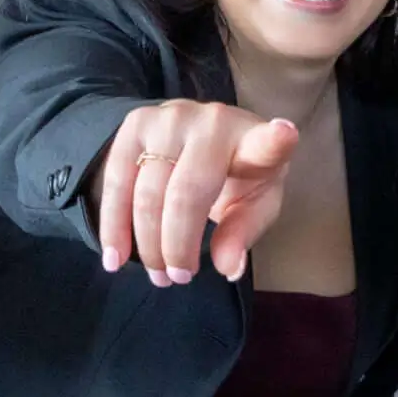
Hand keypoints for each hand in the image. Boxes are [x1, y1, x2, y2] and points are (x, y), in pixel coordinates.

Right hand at [93, 99, 299, 284]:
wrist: (200, 140)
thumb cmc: (238, 177)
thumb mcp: (254, 204)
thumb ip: (244, 232)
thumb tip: (228, 268)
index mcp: (254, 142)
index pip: (268, 143)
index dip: (276, 140)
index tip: (284, 133)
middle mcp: (213, 122)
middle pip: (186, 194)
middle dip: (177, 245)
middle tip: (177, 279)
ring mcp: (170, 118)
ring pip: (146, 192)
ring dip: (147, 243)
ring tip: (156, 276)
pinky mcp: (136, 122)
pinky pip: (116, 180)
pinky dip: (113, 225)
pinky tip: (115, 259)